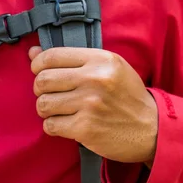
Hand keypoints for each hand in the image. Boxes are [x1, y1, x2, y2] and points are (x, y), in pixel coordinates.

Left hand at [29, 46, 157, 163]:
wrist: (151, 129)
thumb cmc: (129, 97)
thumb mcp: (112, 69)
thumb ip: (74, 60)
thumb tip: (32, 53)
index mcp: (102, 60)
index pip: (52, 56)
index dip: (38, 65)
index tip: (41, 72)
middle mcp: (95, 79)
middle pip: (43, 80)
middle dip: (42, 90)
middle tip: (55, 95)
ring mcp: (89, 104)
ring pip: (43, 104)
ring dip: (48, 110)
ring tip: (63, 110)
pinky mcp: (85, 128)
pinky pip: (51, 125)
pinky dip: (55, 126)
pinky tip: (69, 124)